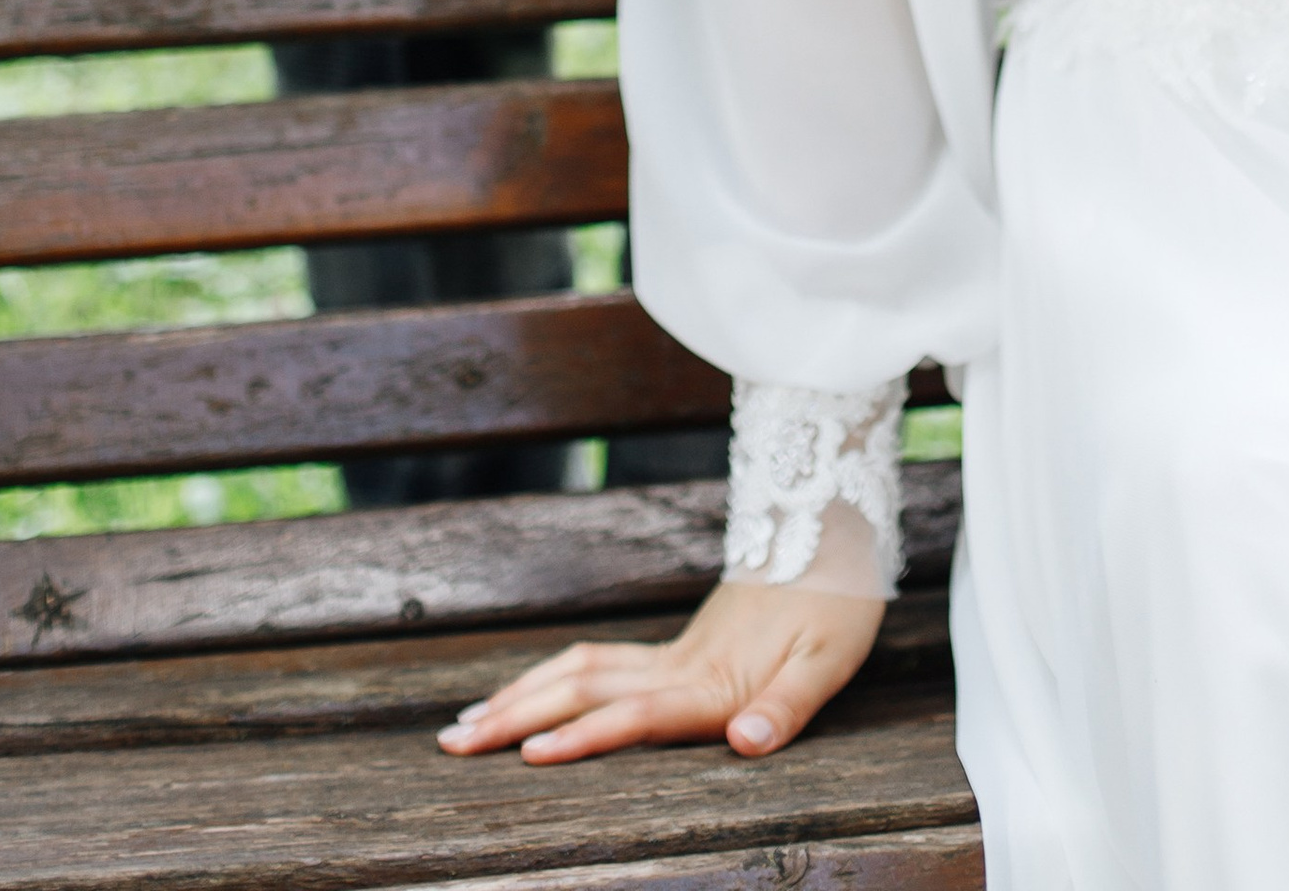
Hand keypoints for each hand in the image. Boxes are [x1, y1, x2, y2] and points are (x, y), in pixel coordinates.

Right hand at [436, 577, 881, 763]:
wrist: (832, 532)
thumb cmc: (837, 601)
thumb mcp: (831, 658)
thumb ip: (788, 705)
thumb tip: (748, 744)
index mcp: (712, 681)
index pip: (635, 715)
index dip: (584, 738)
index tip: (527, 756)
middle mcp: (679, 666)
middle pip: (582, 690)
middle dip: (516, 716)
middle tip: (451, 742)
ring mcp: (672, 653)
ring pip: (579, 671)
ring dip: (522, 694)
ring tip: (467, 722)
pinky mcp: (678, 648)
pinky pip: (598, 663)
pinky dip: (553, 679)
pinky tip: (533, 694)